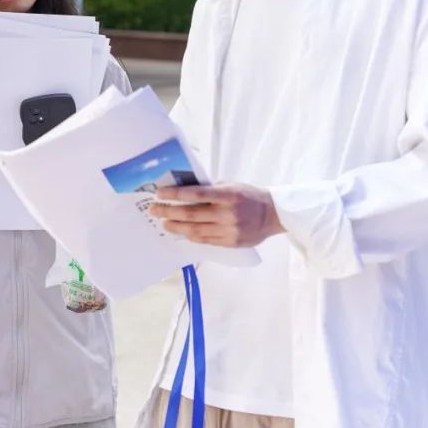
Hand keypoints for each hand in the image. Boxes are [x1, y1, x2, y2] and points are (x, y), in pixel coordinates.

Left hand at [149, 183, 283, 247]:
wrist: (273, 214)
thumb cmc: (248, 195)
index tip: (159, 194)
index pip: (195, 194)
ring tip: (164, 223)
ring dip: (176, 226)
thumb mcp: (230, 185)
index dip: (174, 194)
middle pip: (191, 214)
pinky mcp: (231, 242)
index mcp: (227, 195)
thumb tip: (183, 189)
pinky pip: (205, 240)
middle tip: (154, 210)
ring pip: (195, 230)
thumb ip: (209, 188)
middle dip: (168, 212)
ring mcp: (229, 230)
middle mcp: (227, 213)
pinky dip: (191, 236)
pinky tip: (182, 232)